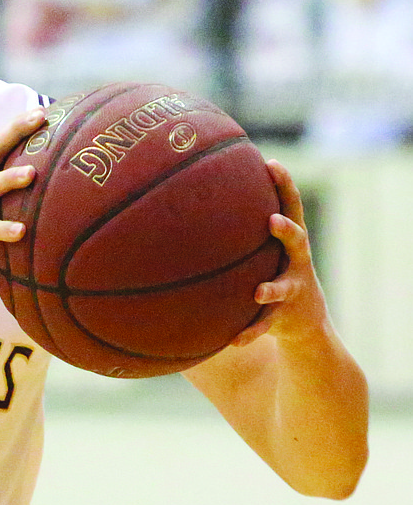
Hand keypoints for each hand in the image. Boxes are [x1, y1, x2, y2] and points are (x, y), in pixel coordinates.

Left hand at [231, 159, 330, 347]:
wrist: (306, 324)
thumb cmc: (275, 272)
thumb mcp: (266, 248)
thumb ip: (242, 225)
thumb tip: (198, 192)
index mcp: (289, 242)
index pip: (291, 207)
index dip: (285, 186)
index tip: (272, 164)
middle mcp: (296, 262)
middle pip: (298, 241)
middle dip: (286, 231)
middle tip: (272, 221)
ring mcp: (294, 290)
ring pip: (284, 288)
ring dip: (273, 289)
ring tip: (260, 291)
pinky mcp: (285, 317)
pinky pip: (265, 324)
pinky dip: (251, 331)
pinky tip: (235, 340)